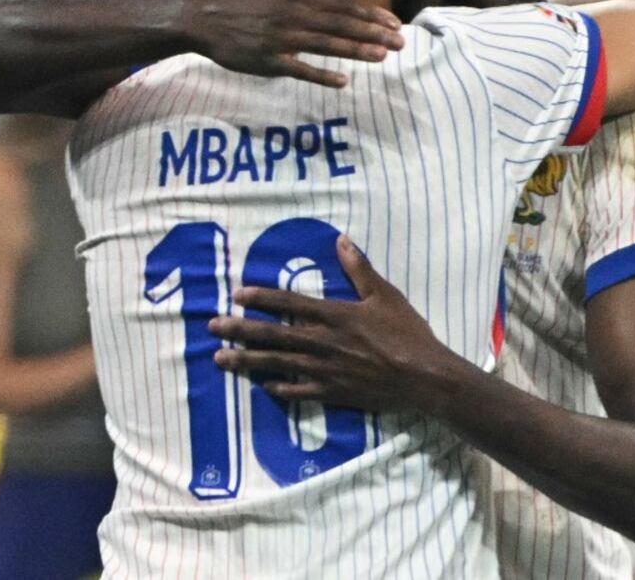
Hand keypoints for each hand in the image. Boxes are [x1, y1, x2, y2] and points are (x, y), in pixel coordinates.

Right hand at [200, 0, 405, 87]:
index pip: (344, 5)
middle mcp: (294, 14)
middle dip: (372, 33)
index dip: (371, 15)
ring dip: (354, 51)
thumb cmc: (254, 1)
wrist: (209, 18)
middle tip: (400, 43)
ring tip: (381, 57)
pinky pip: (298, 69)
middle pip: (340, 24)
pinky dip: (320, 75)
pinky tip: (342, 82)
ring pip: (325, 45)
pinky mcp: (269, 60)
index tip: (395, 24)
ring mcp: (281, 38)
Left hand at [208, 235, 453, 410]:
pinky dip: (279, 388)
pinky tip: (262, 386)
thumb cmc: (406, 332)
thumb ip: (359, 269)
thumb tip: (340, 240)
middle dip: (240, 330)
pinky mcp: (332, 393)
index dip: (261, 298)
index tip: (237, 295)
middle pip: (273, 335)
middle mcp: (321, 342)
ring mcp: (324, 370)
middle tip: (212, 327)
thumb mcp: (384, 295)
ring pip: (277, 363)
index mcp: (333, 315)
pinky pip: (298, 391)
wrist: (422, 376)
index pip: (289, 304)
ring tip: (220, 359)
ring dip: (246, 360)